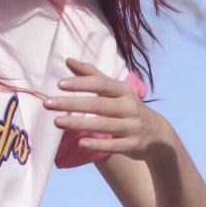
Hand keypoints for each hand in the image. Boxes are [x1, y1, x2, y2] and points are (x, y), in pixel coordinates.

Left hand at [44, 57, 170, 161]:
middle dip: (72, 103)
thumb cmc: (128, 108)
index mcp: (123, 91)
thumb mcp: (116, 90)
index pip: (101, 84)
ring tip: (57, 121)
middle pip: (99, 105)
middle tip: (48, 103)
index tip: (60, 84)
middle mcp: (129, 107)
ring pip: (103, 125)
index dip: (81, 83)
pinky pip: (113, 145)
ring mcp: (132, 127)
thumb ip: (92, 75)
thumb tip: (68, 60)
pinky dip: (97, 145)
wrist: (158, 134)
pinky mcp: (132, 145)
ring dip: (79, 123)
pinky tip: (80, 143)